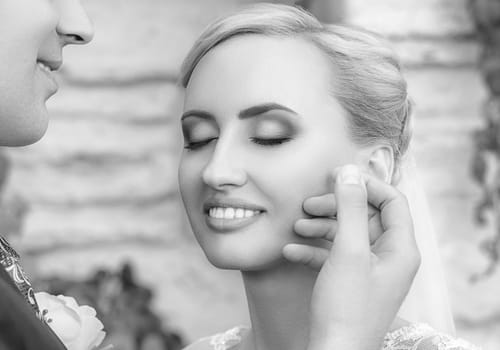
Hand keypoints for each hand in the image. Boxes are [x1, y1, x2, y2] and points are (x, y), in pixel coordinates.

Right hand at [282, 165, 419, 349]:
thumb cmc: (346, 308)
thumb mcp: (348, 251)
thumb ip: (351, 208)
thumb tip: (350, 171)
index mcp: (400, 249)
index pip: (392, 201)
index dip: (365, 186)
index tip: (336, 178)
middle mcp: (389, 258)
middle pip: (365, 216)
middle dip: (335, 207)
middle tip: (308, 203)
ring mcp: (370, 271)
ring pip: (347, 235)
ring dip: (321, 227)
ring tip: (296, 225)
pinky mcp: (351, 283)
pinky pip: (335, 256)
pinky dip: (314, 250)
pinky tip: (291, 251)